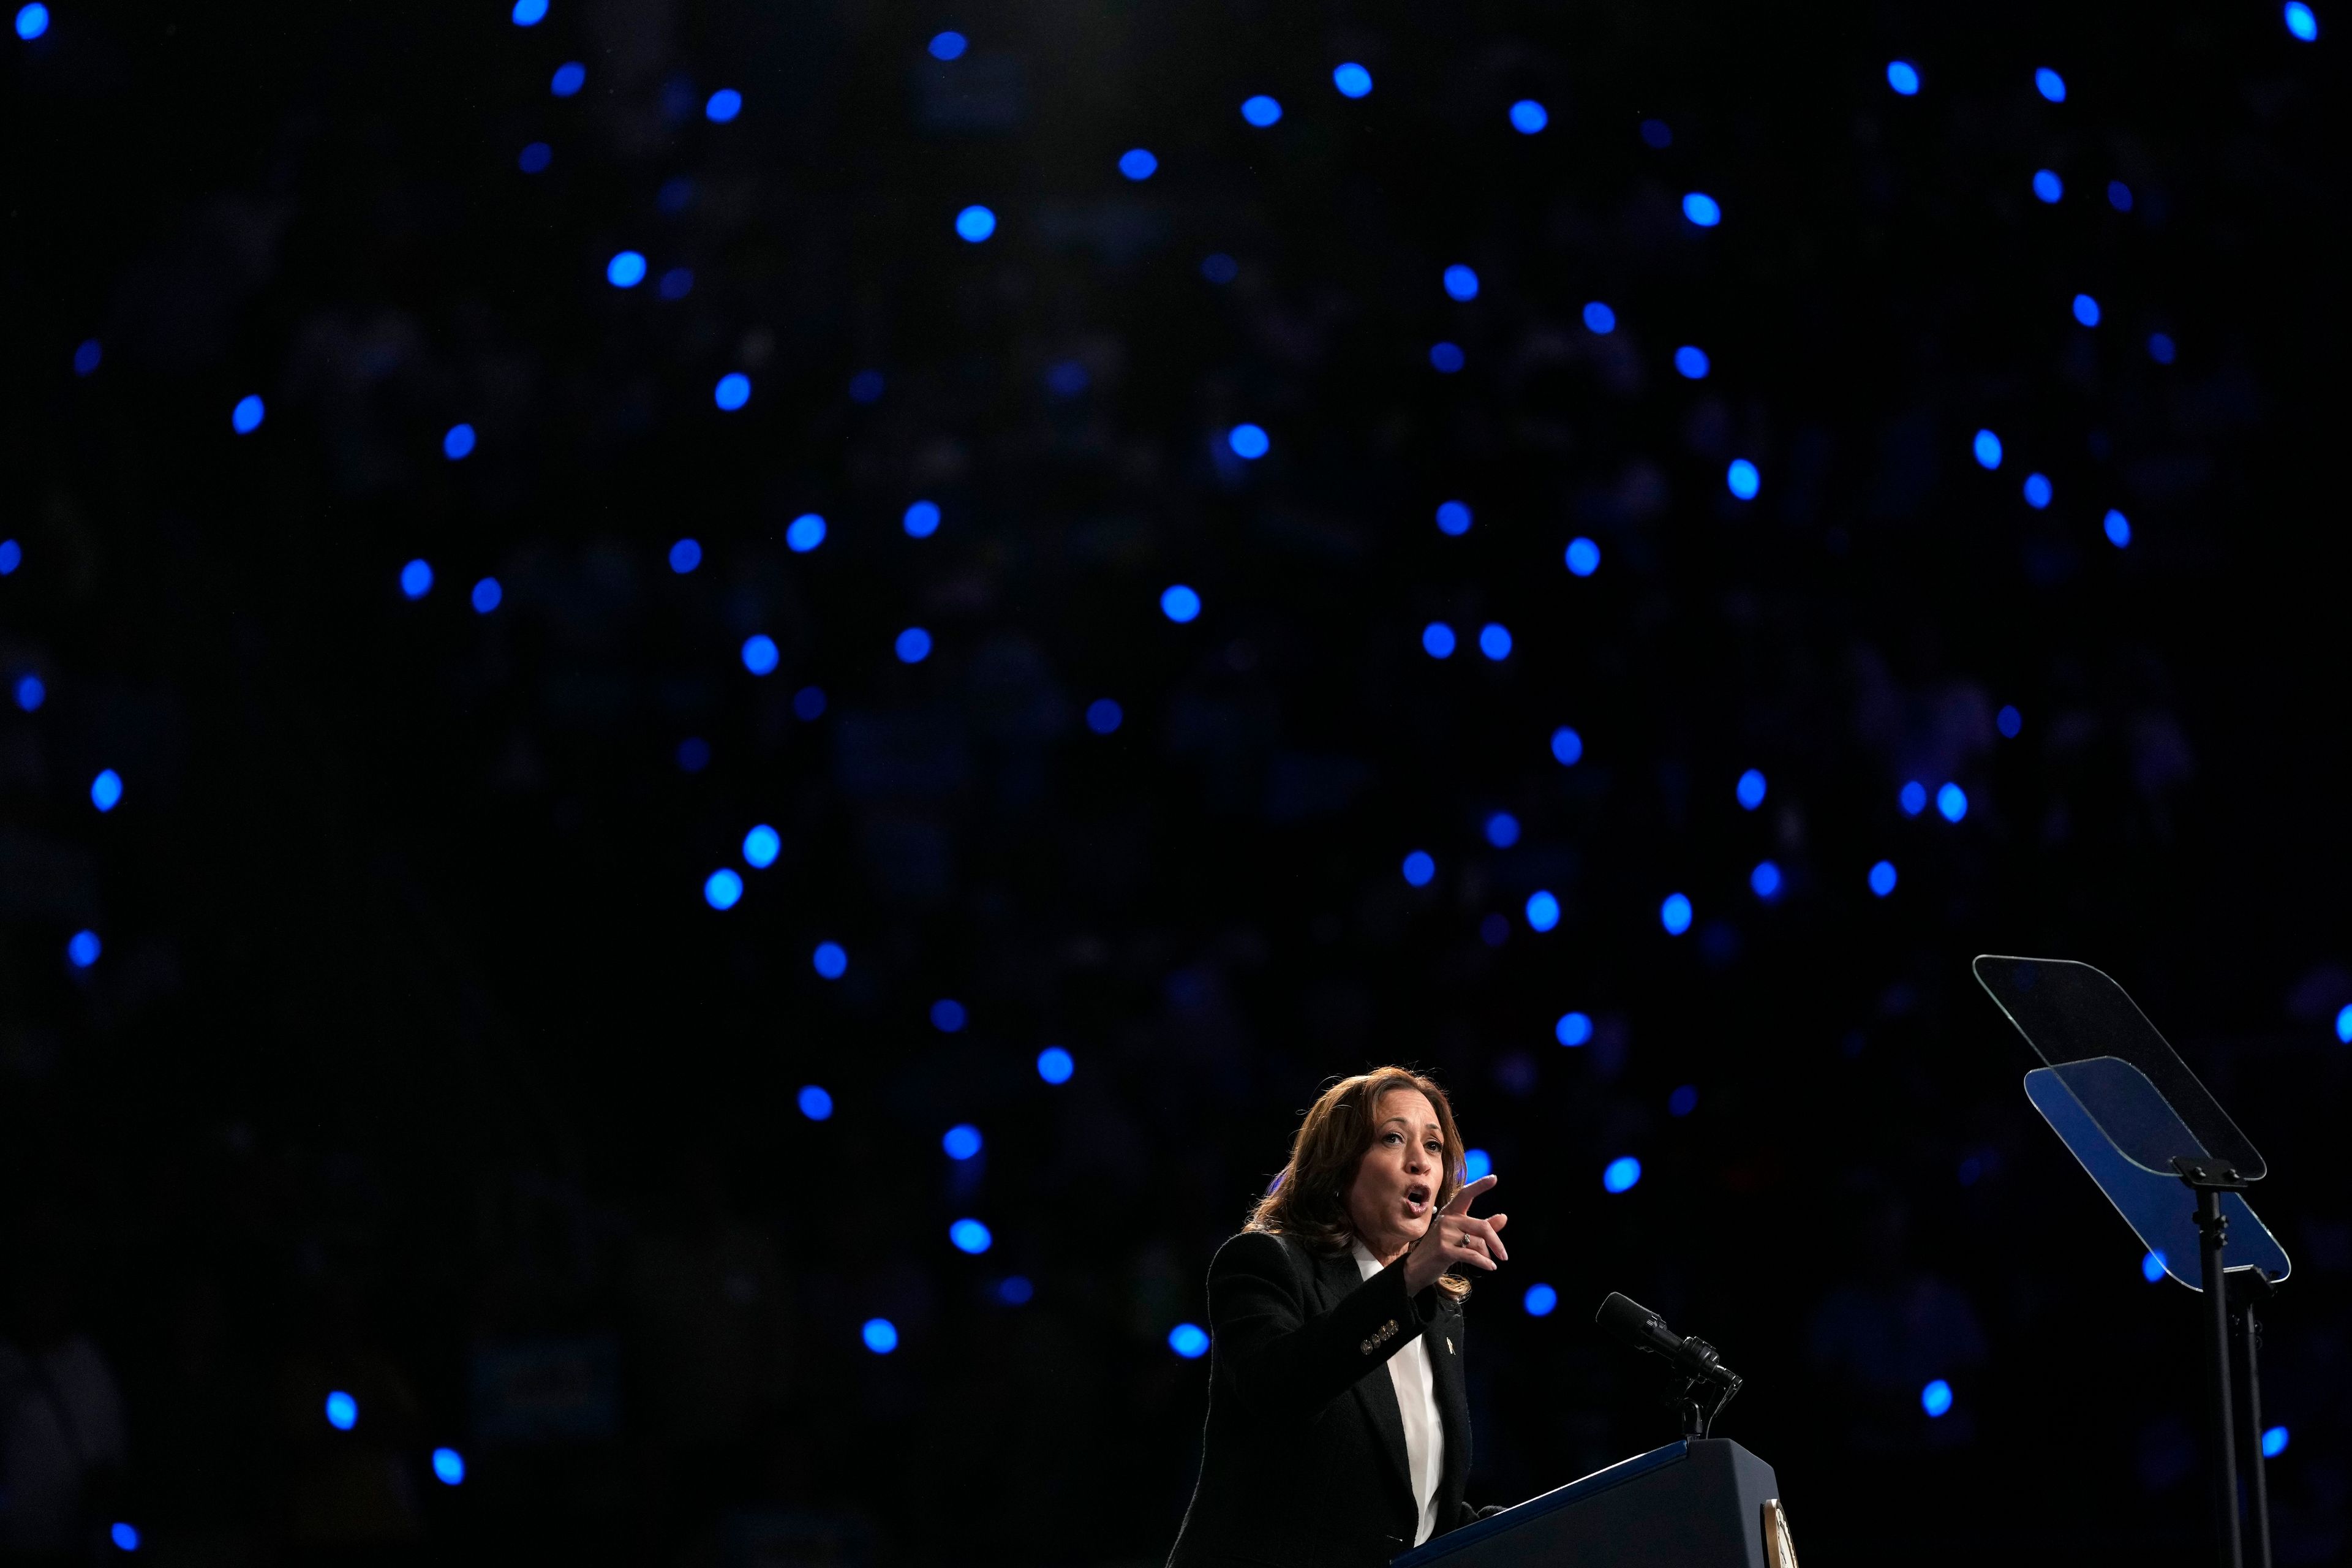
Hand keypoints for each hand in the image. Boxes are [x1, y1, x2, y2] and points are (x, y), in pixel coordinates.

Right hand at [1404, 1174, 1508, 1293]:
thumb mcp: (1460, 1236)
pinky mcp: (1444, 1249)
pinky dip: (1484, 1263)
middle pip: (1482, 1226)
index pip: (1465, 1194)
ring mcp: (1444, 1234)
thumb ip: (1482, 1227)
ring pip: (1478, 1243)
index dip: (1480, 1186)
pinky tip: (1490, 1267)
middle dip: (1496, 1243)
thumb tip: (1504, 1217)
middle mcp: (1447, 1219)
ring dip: (1486, 1256)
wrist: (1417, 1269)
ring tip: (1487, 1262)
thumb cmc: (1440, 1251)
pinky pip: (1472, 1255)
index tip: (1494, 1178)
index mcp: (1450, 1213)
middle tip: (1504, 1255)